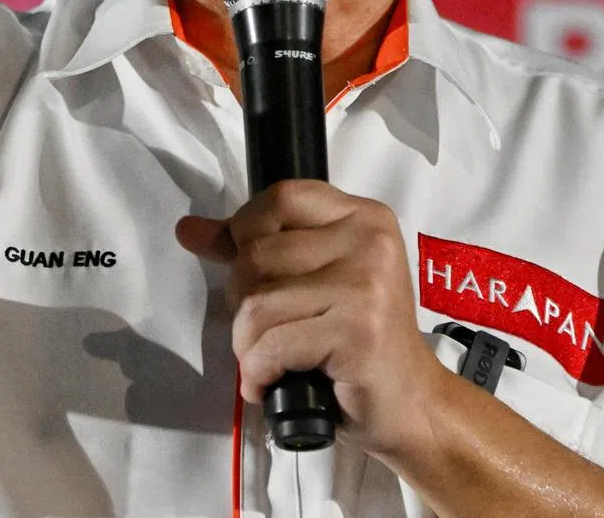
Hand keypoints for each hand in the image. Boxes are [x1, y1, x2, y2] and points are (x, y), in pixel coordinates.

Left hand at [176, 180, 442, 463]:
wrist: (414, 405)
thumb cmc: (358, 342)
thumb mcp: (315, 280)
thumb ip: (254, 248)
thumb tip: (189, 229)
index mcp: (362, 216)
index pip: (280, 197)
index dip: (247, 230)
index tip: (244, 265)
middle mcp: (368, 240)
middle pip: (257, 253)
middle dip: (243, 301)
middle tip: (268, 331)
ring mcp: (365, 284)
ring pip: (256, 301)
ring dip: (247, 345)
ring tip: (270, 361)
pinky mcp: (357, 331)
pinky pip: (271, 344)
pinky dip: (258, 372)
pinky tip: (273, 383)